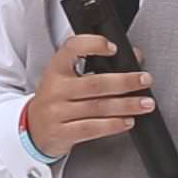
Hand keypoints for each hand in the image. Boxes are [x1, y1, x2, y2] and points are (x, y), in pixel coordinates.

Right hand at [26, 34, 154, 158]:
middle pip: (95, 83)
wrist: (33, 130)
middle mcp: (55, 89)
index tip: (112, 48)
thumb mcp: (67, 78)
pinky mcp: (62, 133)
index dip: (93, 44)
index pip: (71, 48)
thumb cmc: (57, 100)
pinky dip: (113, 125)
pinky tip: (127, 121)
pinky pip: (92, 128)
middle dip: (125, 81)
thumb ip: (97, 67)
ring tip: (145, 103)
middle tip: (144, 80)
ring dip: (126, 105)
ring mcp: (57, 112)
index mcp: (56, 69)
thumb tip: (134, 57)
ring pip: (98, 107)